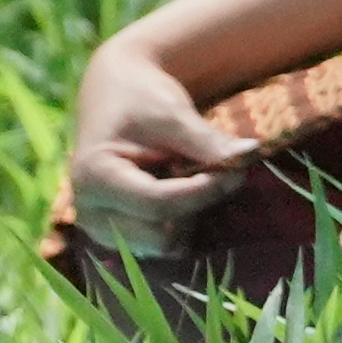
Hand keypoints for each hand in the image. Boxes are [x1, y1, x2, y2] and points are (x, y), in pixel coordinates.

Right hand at [63, 38, 259, 254]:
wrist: (114, 96)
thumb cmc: (138, 100)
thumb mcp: (171, 113)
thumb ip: (206, 141)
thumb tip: (250, 153)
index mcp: (94, 178)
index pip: (159, 203)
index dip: (205, 190)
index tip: (237, 168)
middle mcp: (90, 213)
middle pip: (161, 236)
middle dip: (198, 206)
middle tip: (220, 171)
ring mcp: (102, 229)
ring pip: (165, 246)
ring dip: (191, 216)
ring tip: (191, 175)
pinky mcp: (119, 235)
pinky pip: (163, 244)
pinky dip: (183, 222)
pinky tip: (183, 189)